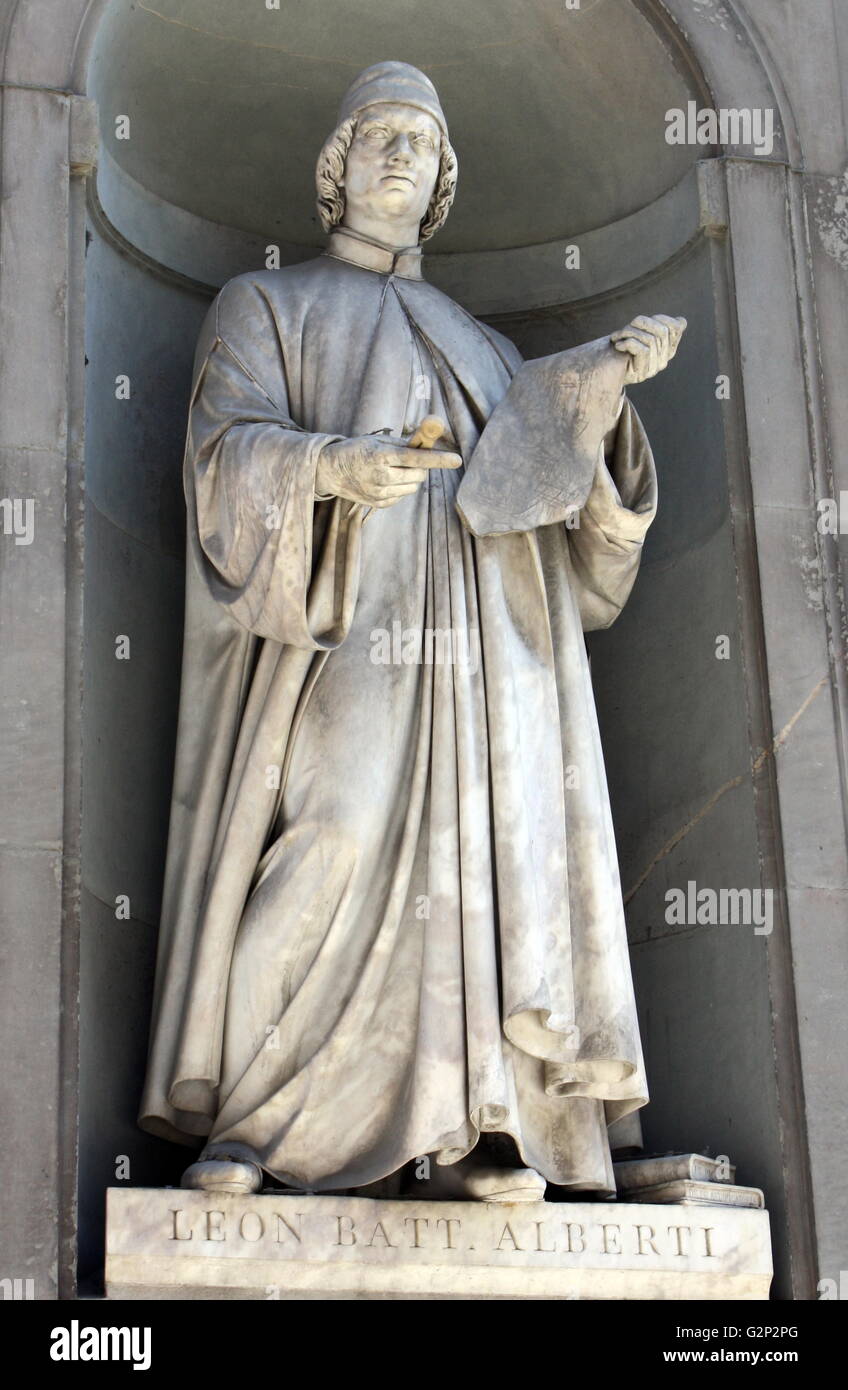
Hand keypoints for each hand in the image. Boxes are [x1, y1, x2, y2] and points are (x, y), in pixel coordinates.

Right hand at [315, 433, 461, 507]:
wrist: (332, 470)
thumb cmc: (359, 449)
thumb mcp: (379, 439)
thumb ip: (405, 442)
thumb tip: (431, 439)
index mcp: (381, 455)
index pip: (416, 458)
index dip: (438, 458)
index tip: (457, 459)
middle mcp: (381, 476)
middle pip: (419, 475)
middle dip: (422, 467)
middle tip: (412, 459)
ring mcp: (379, 493)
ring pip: (413, 486)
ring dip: (412, 477)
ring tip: (395, 469)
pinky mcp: (379, 504)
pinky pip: (403, 495)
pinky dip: (401, 487)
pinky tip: (386, 480)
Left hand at [610, 314, 686, 384]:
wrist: (604, 371)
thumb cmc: (621, 349)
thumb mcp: (640, 334)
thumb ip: (657, 327)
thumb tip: (682, 321)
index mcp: (667, 349)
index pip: (676, 327)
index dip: (661, 318)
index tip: (641, 321)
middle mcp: (664, 359)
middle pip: (661, 331)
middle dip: (640, 323)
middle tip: (624, 329)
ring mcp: (654, 367)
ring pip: (650, 340)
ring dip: (629, 333)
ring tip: (616, 337)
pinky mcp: (642, 372)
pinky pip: (643, 350)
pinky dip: (628, 343)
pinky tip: (618, 345)